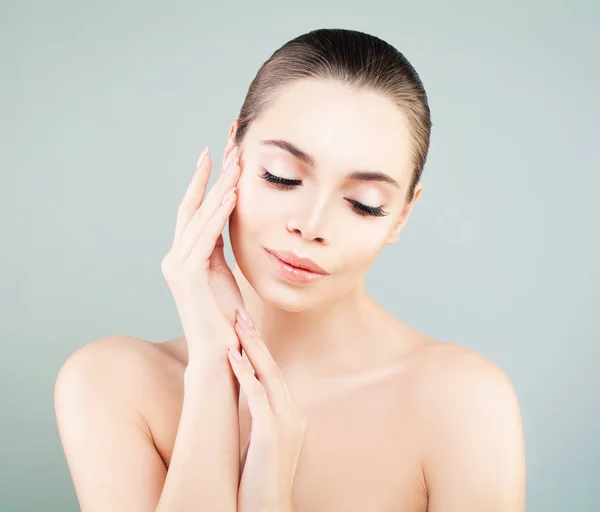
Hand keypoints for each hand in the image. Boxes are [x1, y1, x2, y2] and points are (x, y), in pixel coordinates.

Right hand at [161, 141, 244, 361]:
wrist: (219, 352)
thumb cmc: (225, 317)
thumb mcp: (222, 274)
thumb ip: (217, 248)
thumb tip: (225, 222)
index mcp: (186, 256)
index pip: (194, 212)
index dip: (204, 184)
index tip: (217, 158)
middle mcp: (176, 257)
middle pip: (193, 208)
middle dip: (211, 178)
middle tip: (227, 150)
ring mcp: (178, 265)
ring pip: (199, 218)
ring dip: (219, 190)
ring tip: (235, 165)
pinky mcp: (187, 275)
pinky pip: (206, 237)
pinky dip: (220, 215)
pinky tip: (233, 196)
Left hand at [227, 306, 308, 511]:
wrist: (267, 511)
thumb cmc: (259, 480)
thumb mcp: (261, 441)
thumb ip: (259, 417)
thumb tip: (244, 394)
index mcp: (292, 414)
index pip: (274, 373)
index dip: (259, 348)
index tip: (245, 327)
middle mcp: (294, 414)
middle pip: (273, 367)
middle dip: (256, 338)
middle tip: (240, 312)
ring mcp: (287, 423)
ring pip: (268, 375)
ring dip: (251, 347)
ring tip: (236, 323)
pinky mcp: (273, 434)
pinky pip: (258, 396)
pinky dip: (245, 373)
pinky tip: (232, 355)